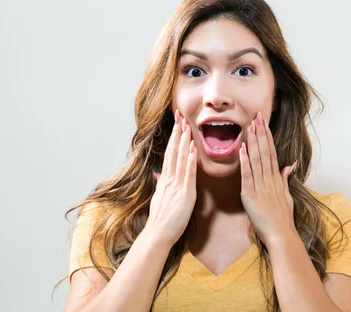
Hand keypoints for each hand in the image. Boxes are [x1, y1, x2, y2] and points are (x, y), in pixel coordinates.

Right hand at [145, 109, 197, 247]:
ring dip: (184, 142)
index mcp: (165, 180)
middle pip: (173, 152)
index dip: (173, 138)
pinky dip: (190, 160)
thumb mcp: (159, 198)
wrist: (158, 234)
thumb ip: (160, 184)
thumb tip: (158, 174)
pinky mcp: (185, 194)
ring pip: (180, 159)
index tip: (177, 124)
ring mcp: (176, 186)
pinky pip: (188, 174)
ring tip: (187, 126)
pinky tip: (192, 149)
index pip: (169, 154)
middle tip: (181, 117)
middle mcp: (169, 180)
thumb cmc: (160, 220)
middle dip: (178, 134)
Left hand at [239, 112, 296, 246]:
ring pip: (257, 159)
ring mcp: (261, 186)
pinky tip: (243, 148)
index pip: (271, 153)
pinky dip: (245, 161)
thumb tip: (288, 165)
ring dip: (253, 141)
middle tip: (257, 116)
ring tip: (250, 125)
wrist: (281, 235)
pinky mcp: (251, 194)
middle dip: (260, 133)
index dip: (267, 137)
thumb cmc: (282, 219)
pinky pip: (248, 175)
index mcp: (276, 179)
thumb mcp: (286, 196)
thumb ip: (285, 179)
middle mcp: (269, 179)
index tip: (264, 123)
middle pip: (265, 151)